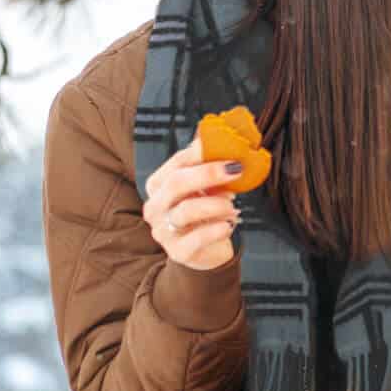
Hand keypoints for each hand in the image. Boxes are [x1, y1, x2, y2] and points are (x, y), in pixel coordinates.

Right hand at [141, 137, 243, 270]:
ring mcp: (163, 230)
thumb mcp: (205, 188)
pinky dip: (217, 229)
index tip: (228, 151)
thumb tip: (224, 139)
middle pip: (176, 183)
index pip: (177, 162)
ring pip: (187, 210)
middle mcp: (155, 207)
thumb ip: (208, 166)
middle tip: (236, 171)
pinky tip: (229, 225)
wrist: (205, 251)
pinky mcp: (178, 251)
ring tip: (233, 206)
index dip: (202, 154)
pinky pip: (197, 238)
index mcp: (158, 185)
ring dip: (217, 205)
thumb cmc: (204, 213)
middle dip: (208, 174)